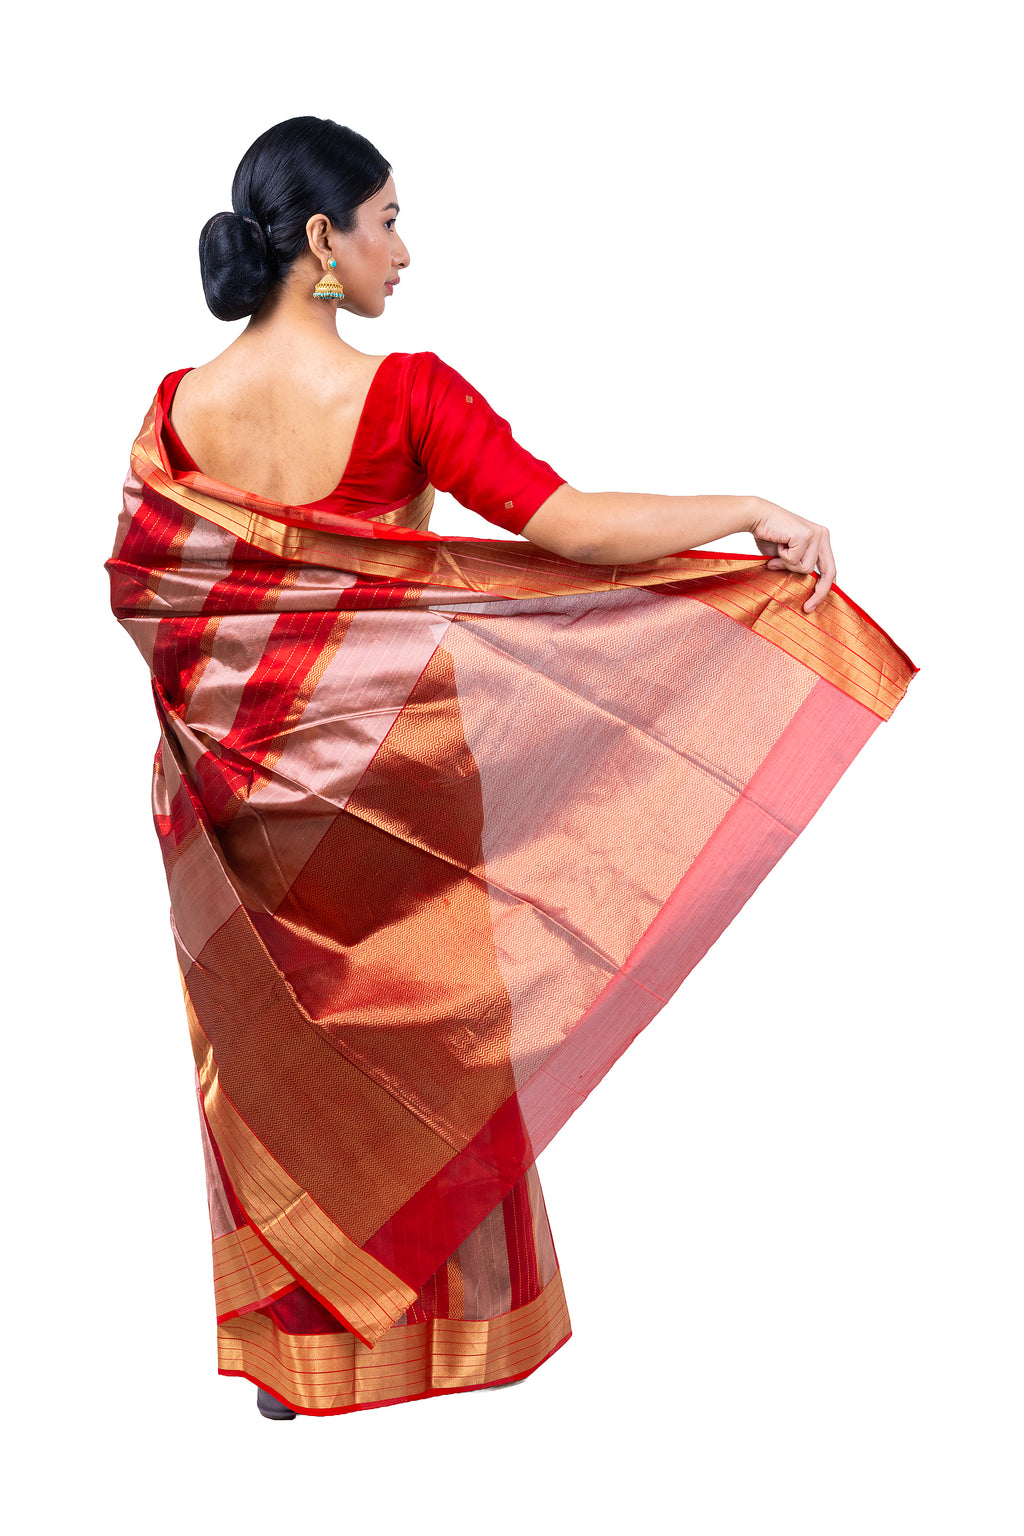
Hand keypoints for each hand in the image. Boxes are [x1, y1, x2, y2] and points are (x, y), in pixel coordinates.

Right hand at [749, 499, 835, 613]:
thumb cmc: (769, 535)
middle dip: (819, 592)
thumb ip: (798, 567)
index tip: (815, 604)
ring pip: (806, 568)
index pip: (830, 568)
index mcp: (822, 538)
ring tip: (778, 552)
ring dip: (787, 565)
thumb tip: (804, 589)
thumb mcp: (787, 557)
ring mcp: (815, 534)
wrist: (756, 516)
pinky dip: (781, 558)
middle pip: (828, 571)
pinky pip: (794, 560)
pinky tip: (778, 545)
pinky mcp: (805, 535)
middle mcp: (822, 535)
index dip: (825, 588)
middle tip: (808, 607)